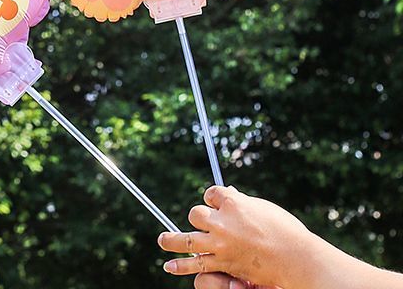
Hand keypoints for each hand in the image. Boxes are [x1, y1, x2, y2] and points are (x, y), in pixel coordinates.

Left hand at [157, 185, 311, 287]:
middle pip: (196, 214)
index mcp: (233, 202)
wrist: (297, 259)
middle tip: (207, 224)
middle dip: (201, 218)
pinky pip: (197, 264)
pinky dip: (182, 265)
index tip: (216, 202)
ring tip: (162, 240)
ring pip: (188, 238)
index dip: (213, 199)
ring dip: (172, 240)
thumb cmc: (286, 230)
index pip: (211, 194)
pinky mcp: (223, 263)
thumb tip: (231, 194)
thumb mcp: (263, 208)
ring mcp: (221, 243)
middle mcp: (223, 221)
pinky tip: (169, 265)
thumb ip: (243, 203)